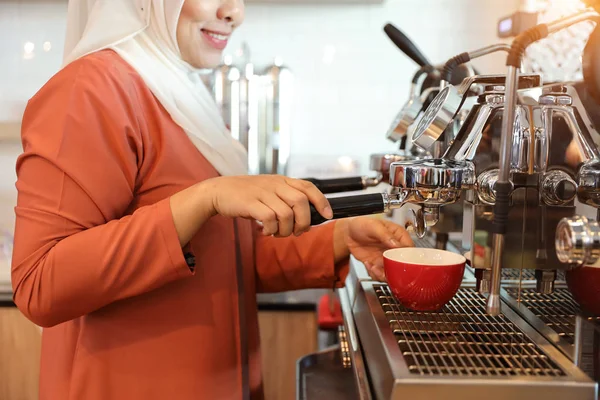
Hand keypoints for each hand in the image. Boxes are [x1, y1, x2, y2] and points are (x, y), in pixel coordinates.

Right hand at [205, 175, 332, 236]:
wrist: (219, 191)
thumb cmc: (247, 195)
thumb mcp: (270, 191)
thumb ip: (287, 201)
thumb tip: (306, 222)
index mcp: (282, 180)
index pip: (308, 186)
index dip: (321, 201)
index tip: (327, 215)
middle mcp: (275, 184)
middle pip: (301, 203)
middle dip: (303, 222)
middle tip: (296, 232)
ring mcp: (262, 192)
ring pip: (286, 214)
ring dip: (285, 229)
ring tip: (277, 233)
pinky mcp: (251, 203)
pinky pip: (270, 219)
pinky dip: (271, 230)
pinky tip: (266, 231)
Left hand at [343, 217, 413, 280]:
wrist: (348, 233)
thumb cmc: (362, 225)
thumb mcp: (374, 226)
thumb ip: (385, 234)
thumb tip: (396, 243)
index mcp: (398, 236)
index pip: (409, 249)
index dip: (406, 257)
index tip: (399, 260)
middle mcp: (394, 249)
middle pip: (402, 264)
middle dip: (394, 269)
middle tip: (384, 267)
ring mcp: (386, 258)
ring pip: (392, 272)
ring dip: (383, 273)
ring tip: (374, 267)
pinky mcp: (378, 265)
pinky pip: (380, 275)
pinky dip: (374, 274)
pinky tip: (368, 264)